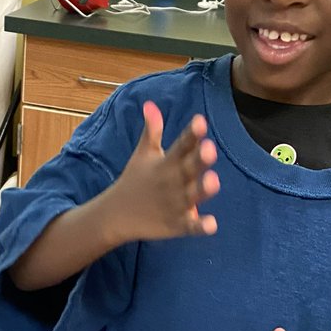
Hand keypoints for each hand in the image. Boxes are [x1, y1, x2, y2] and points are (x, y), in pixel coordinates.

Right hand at [108, 101, 219, 242]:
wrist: (116, 215)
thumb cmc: (135, 180)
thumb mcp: (143, 154)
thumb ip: (152, 130)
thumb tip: (150, 104)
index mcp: (166, 163)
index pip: (181, 145)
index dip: (191, 134)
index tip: (200, 121)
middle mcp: (172, 182)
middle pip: (189, 169)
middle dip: (199, 160)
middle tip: (210, 149)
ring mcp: (174, 204)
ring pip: (192, 196)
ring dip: (202, 189)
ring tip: (214, 181)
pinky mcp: (175, 225)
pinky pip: (190, 226)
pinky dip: (200, 226)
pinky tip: (212, 224)